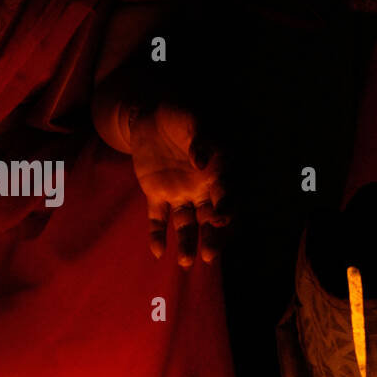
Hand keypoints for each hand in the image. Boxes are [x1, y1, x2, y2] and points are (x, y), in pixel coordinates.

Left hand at [128, 104, 228, 265]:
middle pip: (210, 218)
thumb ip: (200, 139)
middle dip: (212, 237)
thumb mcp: (193, 120)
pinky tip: (157, 252)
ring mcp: (179, 193)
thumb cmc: (180, 114)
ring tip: (185, 262)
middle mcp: (202, 187)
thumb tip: (202, 161)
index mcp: (217, 170)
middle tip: (210, 255)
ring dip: (187, 243)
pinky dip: (157, 234)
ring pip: (187, 224)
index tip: (221, 220)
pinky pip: (158, 219)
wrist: (150, 114)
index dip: (226, 208)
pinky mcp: (156, 194)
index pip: (226, 195)